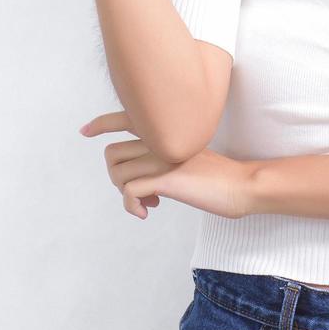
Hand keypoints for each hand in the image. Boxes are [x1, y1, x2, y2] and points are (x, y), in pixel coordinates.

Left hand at [79, 110, 255, 220]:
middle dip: (118, 177)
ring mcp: (161, 156)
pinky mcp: (165, 177)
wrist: (242, 185)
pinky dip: (131, 206)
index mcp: (165, 129)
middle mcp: (160, 137)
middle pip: (112, 153)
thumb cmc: (218, 176)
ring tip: (148, 202)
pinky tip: (147, 212)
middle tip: (140, 192)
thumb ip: (165, 155)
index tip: (85, 131)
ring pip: (117, 173)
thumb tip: (143, 174)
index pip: (125, 117)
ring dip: (125, 194)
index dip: (101, 123)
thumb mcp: (187, 157)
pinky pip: (128, 191)